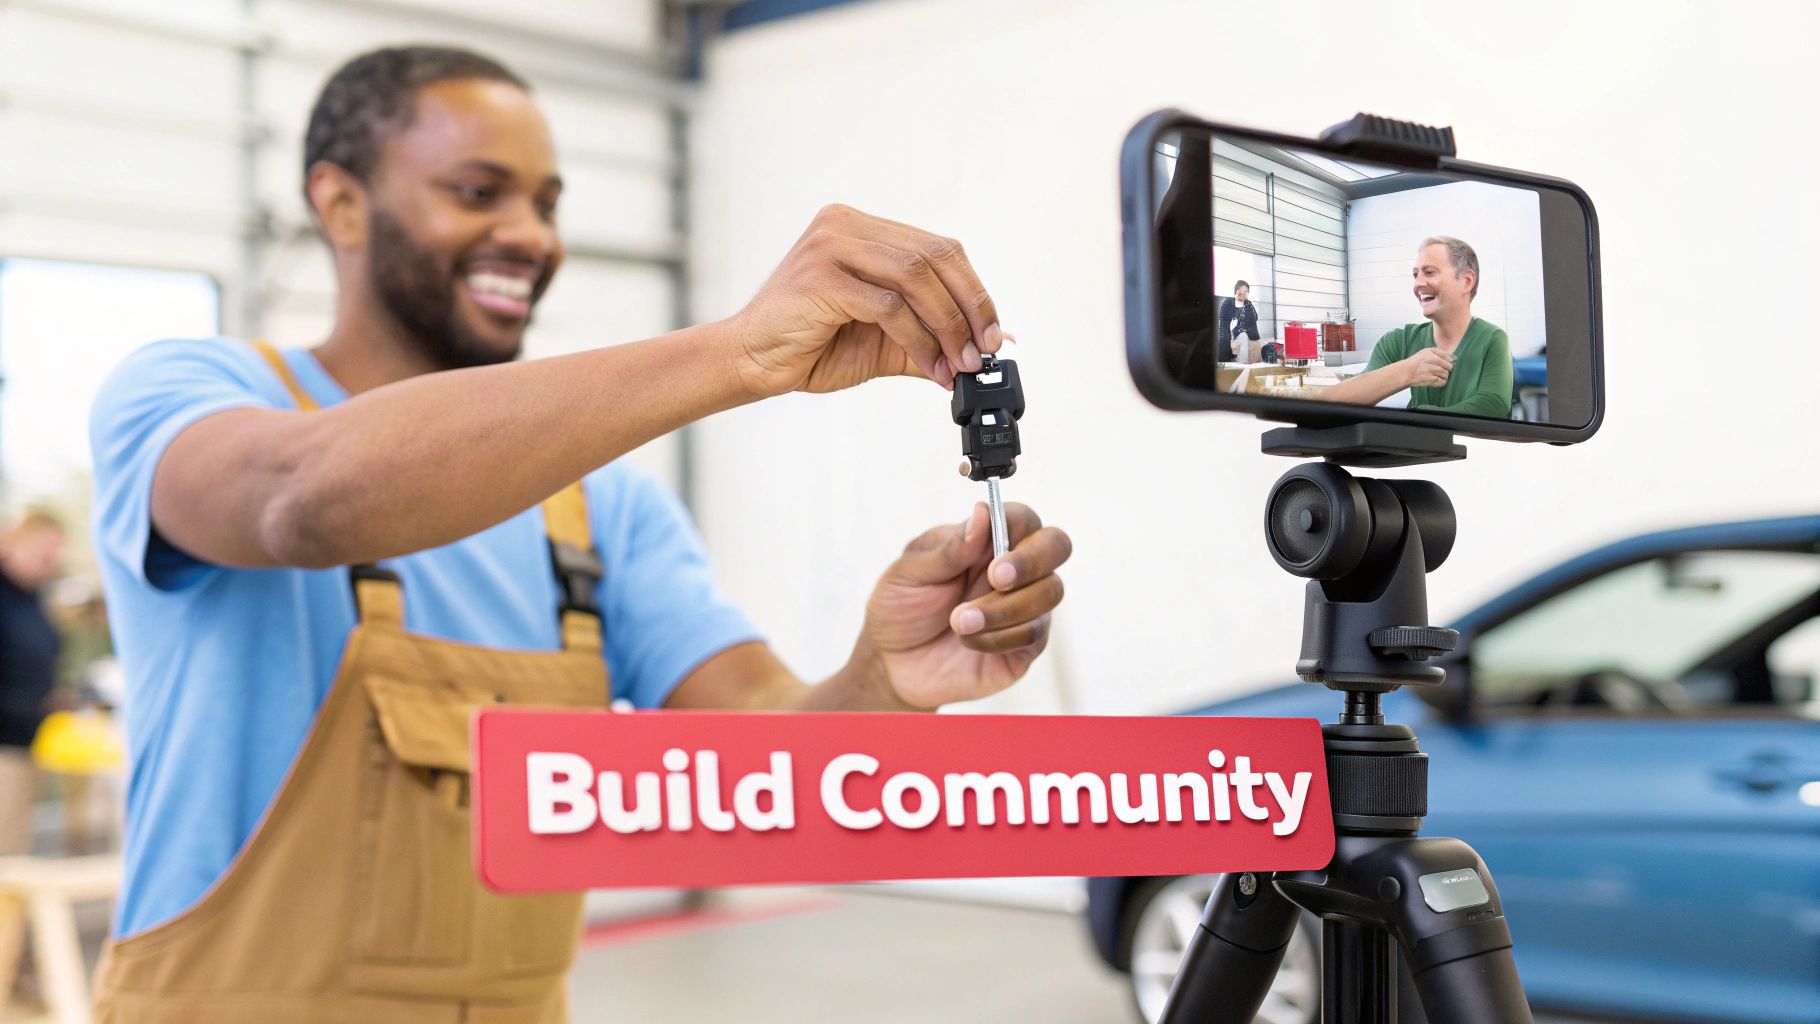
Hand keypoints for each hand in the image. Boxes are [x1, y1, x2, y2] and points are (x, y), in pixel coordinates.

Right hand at [722, 204, 1005, 396]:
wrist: (751, 363)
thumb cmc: (810, 345)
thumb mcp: (885, 340)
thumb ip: (932, 336)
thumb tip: (989, 347)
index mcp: (861, 228)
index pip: (937, 248)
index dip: (973, 290)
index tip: (994, 333)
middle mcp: (845, 225)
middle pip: (933, 256)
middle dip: (968, 307)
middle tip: (985, 350)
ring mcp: (831, 246)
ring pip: (916, 278)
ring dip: (948, 327)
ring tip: (960, 364)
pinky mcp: (821, 278)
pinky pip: (890, 306)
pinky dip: (919, 340)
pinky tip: (932, 366)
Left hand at [849, 502, 1070, 710]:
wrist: (892, 664)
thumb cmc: (901, 609)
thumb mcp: (909, 574)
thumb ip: (949, 548)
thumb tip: (982, 512)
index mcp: (986, 541)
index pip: (1023, 518)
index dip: (1017, 528)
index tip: (993, 554)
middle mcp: (1014, 569)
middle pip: (1056, 546)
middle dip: (1032, 562)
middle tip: (996, 580)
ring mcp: (1024, 606)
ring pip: (1049, 592)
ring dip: (1004, 608)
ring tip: (959, 622)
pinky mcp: (1025, 645)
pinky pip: (1034, 634)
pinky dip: (999, 638)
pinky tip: (970, 641)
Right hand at [1401, 348, 1453, 387]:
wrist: (1405, 372)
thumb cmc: (1416, 362)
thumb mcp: (1426, 351)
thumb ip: (1439, 352)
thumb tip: (1453, 358)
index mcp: (1432, 354)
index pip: (1449, 358)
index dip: (1449, 361)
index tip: (1445, 363)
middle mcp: (1433, 362)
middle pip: (1449, 367)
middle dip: (1447, 369)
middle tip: (1440, 369)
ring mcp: (1433, 372)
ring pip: (1446, 375)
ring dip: (1444, 375)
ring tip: (1437, 374)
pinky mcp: (1431, 381)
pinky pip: (1443, 382)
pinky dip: (1442, 381)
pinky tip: (1436, 379)